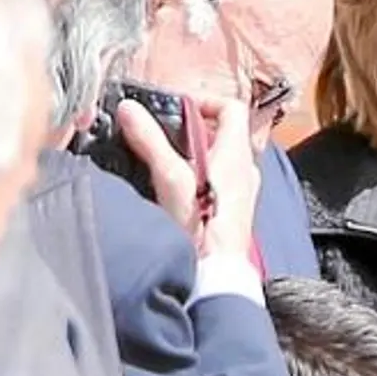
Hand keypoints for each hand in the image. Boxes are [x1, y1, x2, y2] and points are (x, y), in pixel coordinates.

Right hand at [118, 95, 261, 257]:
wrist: (216, 273)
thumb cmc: (201, 227)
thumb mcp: (171, 178)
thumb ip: (151, 141)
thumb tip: (131, 109)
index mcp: (237, 154)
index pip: (232, 108)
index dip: (204, 102)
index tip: (176, 110)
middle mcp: (246, 169)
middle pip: (222, 131)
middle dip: (190, 128)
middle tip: (160, 135)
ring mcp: (242, 190)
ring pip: (218, 156)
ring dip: (191, 152)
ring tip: (162, 161)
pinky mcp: (233, 208)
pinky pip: (217, 178)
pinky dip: (197, 173)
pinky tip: (173, 189)